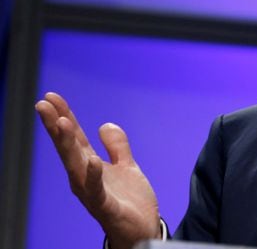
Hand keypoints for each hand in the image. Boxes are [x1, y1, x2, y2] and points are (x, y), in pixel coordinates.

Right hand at [35, 92, 160, 248]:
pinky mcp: (105, 206)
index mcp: (89, 166)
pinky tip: (91, 160)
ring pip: (76, 165)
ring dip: (68, 144)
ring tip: (62, 122)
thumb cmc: (130, 201)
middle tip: (44, 104)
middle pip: (68, 147)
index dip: (64, 116)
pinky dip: (92, 176)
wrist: (142, 229)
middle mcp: (85, 178)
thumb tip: (104, 125)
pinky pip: (96, 190)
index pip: (74, 138)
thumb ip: (117, 146)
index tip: (51, 97)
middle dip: (57, 125)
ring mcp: (92, 192)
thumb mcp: (126, 166)